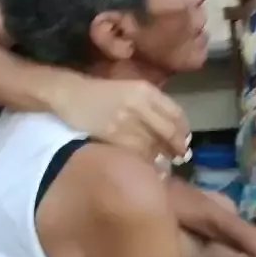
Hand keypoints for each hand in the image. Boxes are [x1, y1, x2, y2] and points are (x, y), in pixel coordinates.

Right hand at [60, 76, 190, 161]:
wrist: (70, 94)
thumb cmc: (101, 93)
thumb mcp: (129, 90)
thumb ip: (150, 105)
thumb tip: (169, 129)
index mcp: (146, 90)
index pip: (175, 113)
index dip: (183, 130)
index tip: (185, 141)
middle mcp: (140, 103)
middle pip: (168, 130)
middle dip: (176, 147)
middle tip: (179, 158)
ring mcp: (126, 119)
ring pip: (153, 144)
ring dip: (161, 156)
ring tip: (163, 164)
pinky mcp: (113, 134)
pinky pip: (136, 152)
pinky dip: (145, 161)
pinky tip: (147, 166)